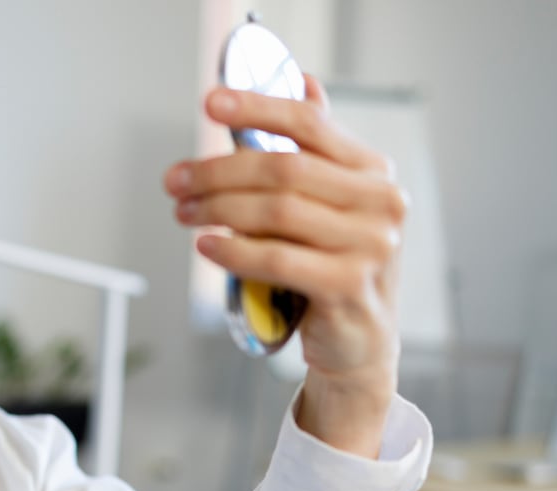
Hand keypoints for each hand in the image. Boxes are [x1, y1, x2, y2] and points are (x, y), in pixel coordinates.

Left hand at [165, 75, 403, 457]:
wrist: (360, 343)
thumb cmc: (337, 265)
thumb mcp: (335, 204)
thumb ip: (319, 149)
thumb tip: (305, 82)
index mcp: (374, 172)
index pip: (310, 125)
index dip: (258, 107)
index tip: (211, 103)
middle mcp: (380, 203)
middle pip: (282, 170)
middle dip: (218, 171)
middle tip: (176, 180)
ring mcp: (370, 246)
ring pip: (275, 212)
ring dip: (217, 209)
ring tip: (184, 213)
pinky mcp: (348, 287)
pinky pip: (276, 259)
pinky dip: (234, 251)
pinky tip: (206, 246)